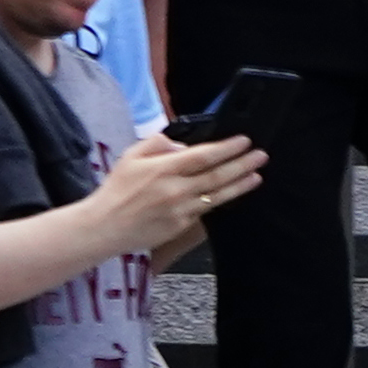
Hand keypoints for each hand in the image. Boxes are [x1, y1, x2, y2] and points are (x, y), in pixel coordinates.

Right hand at [90, 123, 267, 252]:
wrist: (107, 225)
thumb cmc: (116, 188)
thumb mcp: (129, 156)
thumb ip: (156, 145)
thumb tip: (182, 147)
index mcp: (162, 168)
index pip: (202, 156)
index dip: (226, 148)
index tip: (243, 141)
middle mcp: (176, 189)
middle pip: (217, 175)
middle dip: (242, 164)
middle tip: (260, 155)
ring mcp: (182, 210)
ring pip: (218, 195)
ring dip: (240, 185)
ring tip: (256, 175)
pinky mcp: (183, 226)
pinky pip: (206, 209)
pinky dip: (222, 200)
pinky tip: (233, 194)